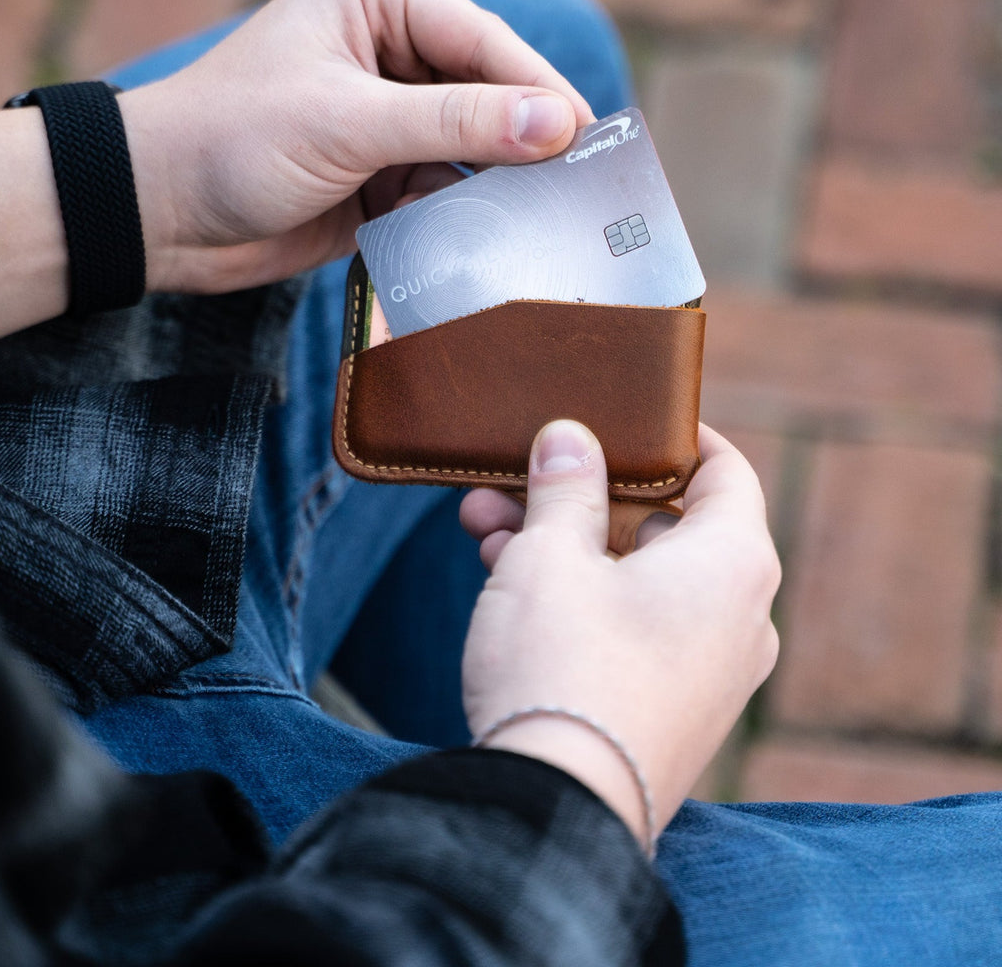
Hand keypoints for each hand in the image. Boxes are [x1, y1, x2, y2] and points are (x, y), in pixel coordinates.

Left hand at [119, 0, 593, 294]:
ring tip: (544, 219)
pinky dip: (461, 213)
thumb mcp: (348, 122)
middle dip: (524, 141)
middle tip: (582, 186)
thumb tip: (556, 123)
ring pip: (470, 146)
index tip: (590, 139)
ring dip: (495, 184)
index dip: (539, 90)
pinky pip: (443, 188)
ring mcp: (387, 112)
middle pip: (487, 92)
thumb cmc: (232, 139)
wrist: (159, 214)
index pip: (483, 40)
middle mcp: (389, 45)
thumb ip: (455, 124)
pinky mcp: (380, 170)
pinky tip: (487, 238)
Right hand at [459, 421, 779, 843]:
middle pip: (665, 524)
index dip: (672, 436)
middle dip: (580, 497)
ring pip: (639, 578)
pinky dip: (584, 599)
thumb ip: (566, 485)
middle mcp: (742, 616)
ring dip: (567, 547)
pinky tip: (510, 585)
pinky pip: (636, 629)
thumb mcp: (552, 554)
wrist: (558, 809)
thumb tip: (571, 437)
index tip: (622, 419)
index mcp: (733, 562)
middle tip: (514, 481)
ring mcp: (713, 672)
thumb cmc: (562, 666)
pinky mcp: (677, 712)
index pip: (725, 469)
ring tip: (487, 530)